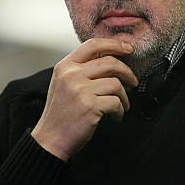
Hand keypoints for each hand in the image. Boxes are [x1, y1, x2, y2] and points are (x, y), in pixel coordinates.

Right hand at [31, 38, 137, 160]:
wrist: (51, 139)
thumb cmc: (62, 112)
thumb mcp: (65, 83)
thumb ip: (83, 69)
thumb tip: (113, 59)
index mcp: (65, 66)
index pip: (93, 45)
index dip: (114, 44)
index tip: (128, 49)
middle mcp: (71, 75)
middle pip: (110, 62)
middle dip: (127, 72)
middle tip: (133, 82)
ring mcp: (80, 90)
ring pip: (116, 83)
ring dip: (125, 96)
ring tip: (122, 104)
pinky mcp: (90, 106)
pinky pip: (116, 102)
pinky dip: (120, 110)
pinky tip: (116, 115)